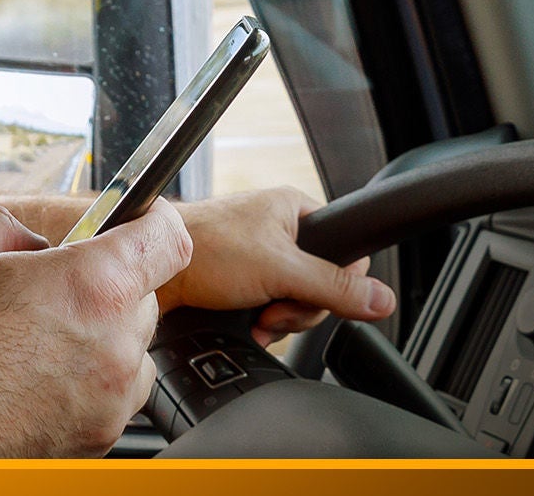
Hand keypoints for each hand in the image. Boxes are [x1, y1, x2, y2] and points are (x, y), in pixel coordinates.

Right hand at [0, 200, 192, 457]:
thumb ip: (8, 228)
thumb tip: (33, 243)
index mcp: (87, 287)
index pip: (167, 240)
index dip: (152, 220)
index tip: (137, 218)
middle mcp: (112, 349)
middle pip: (144, 298)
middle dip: (103, 283)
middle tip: (40, 288)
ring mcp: (106, 404)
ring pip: (130, 351)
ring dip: (97, 335)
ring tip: (25, 338)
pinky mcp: (92, 441)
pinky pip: (110, 395)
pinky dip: (83, 379)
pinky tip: (24, 375)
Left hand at [165, 187, 395, 344]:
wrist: (150, 269)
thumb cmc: (203, 247)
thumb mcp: (279, 268)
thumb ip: (333, 285)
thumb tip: (382, 300)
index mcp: (294, 210)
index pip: (346, 253)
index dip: (335, 284)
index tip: (311, 295)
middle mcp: (279, 230)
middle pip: (322, 284)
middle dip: (299, 308)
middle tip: (274, 307)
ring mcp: (261, 256)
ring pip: (297, 301)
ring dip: (280, 319)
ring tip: (256, 316)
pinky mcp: (243, 279)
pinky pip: (272, 309)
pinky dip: (263, 322)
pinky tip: (248, 324)